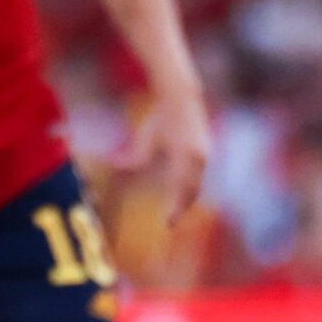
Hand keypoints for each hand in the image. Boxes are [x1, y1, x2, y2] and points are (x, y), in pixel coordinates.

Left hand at [116, 88, 211, 223]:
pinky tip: (181, 194)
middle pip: (191, 191)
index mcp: (184, 156)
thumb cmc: (161, 117)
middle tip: (170, 222)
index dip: (175, 209)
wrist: (181, 97)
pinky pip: (199, 176)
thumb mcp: (145, 138)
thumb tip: (115, 167)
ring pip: (197, 185)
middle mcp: (198, 158)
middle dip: (181, 208)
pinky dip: (191, 187)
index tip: (167, 224)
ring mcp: (205, 154)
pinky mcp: (206, 152)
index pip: (179, 190)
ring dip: (187, 199)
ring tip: (176, 211)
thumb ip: (134, 158)